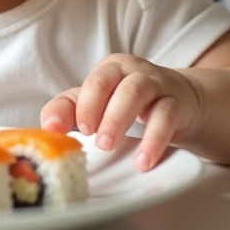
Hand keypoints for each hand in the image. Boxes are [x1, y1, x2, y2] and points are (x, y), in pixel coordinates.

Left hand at [40, 53, 203, 170]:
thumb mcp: (100, 103)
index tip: (74, 129)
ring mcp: (156, 84)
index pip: (91, 82)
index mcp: (109, 69)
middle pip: (109, 81)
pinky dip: (154, 139)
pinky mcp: (177, 103)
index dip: (81, 105)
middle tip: (91, 138)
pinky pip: (166, 117)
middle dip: (96, 109)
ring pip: (136, 92)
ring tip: (108, 147)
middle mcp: (131, 71)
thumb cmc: (131, 102)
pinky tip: (143, 160)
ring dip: (118, 119)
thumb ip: (70, 111)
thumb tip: (47, 129)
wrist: (183, 100)